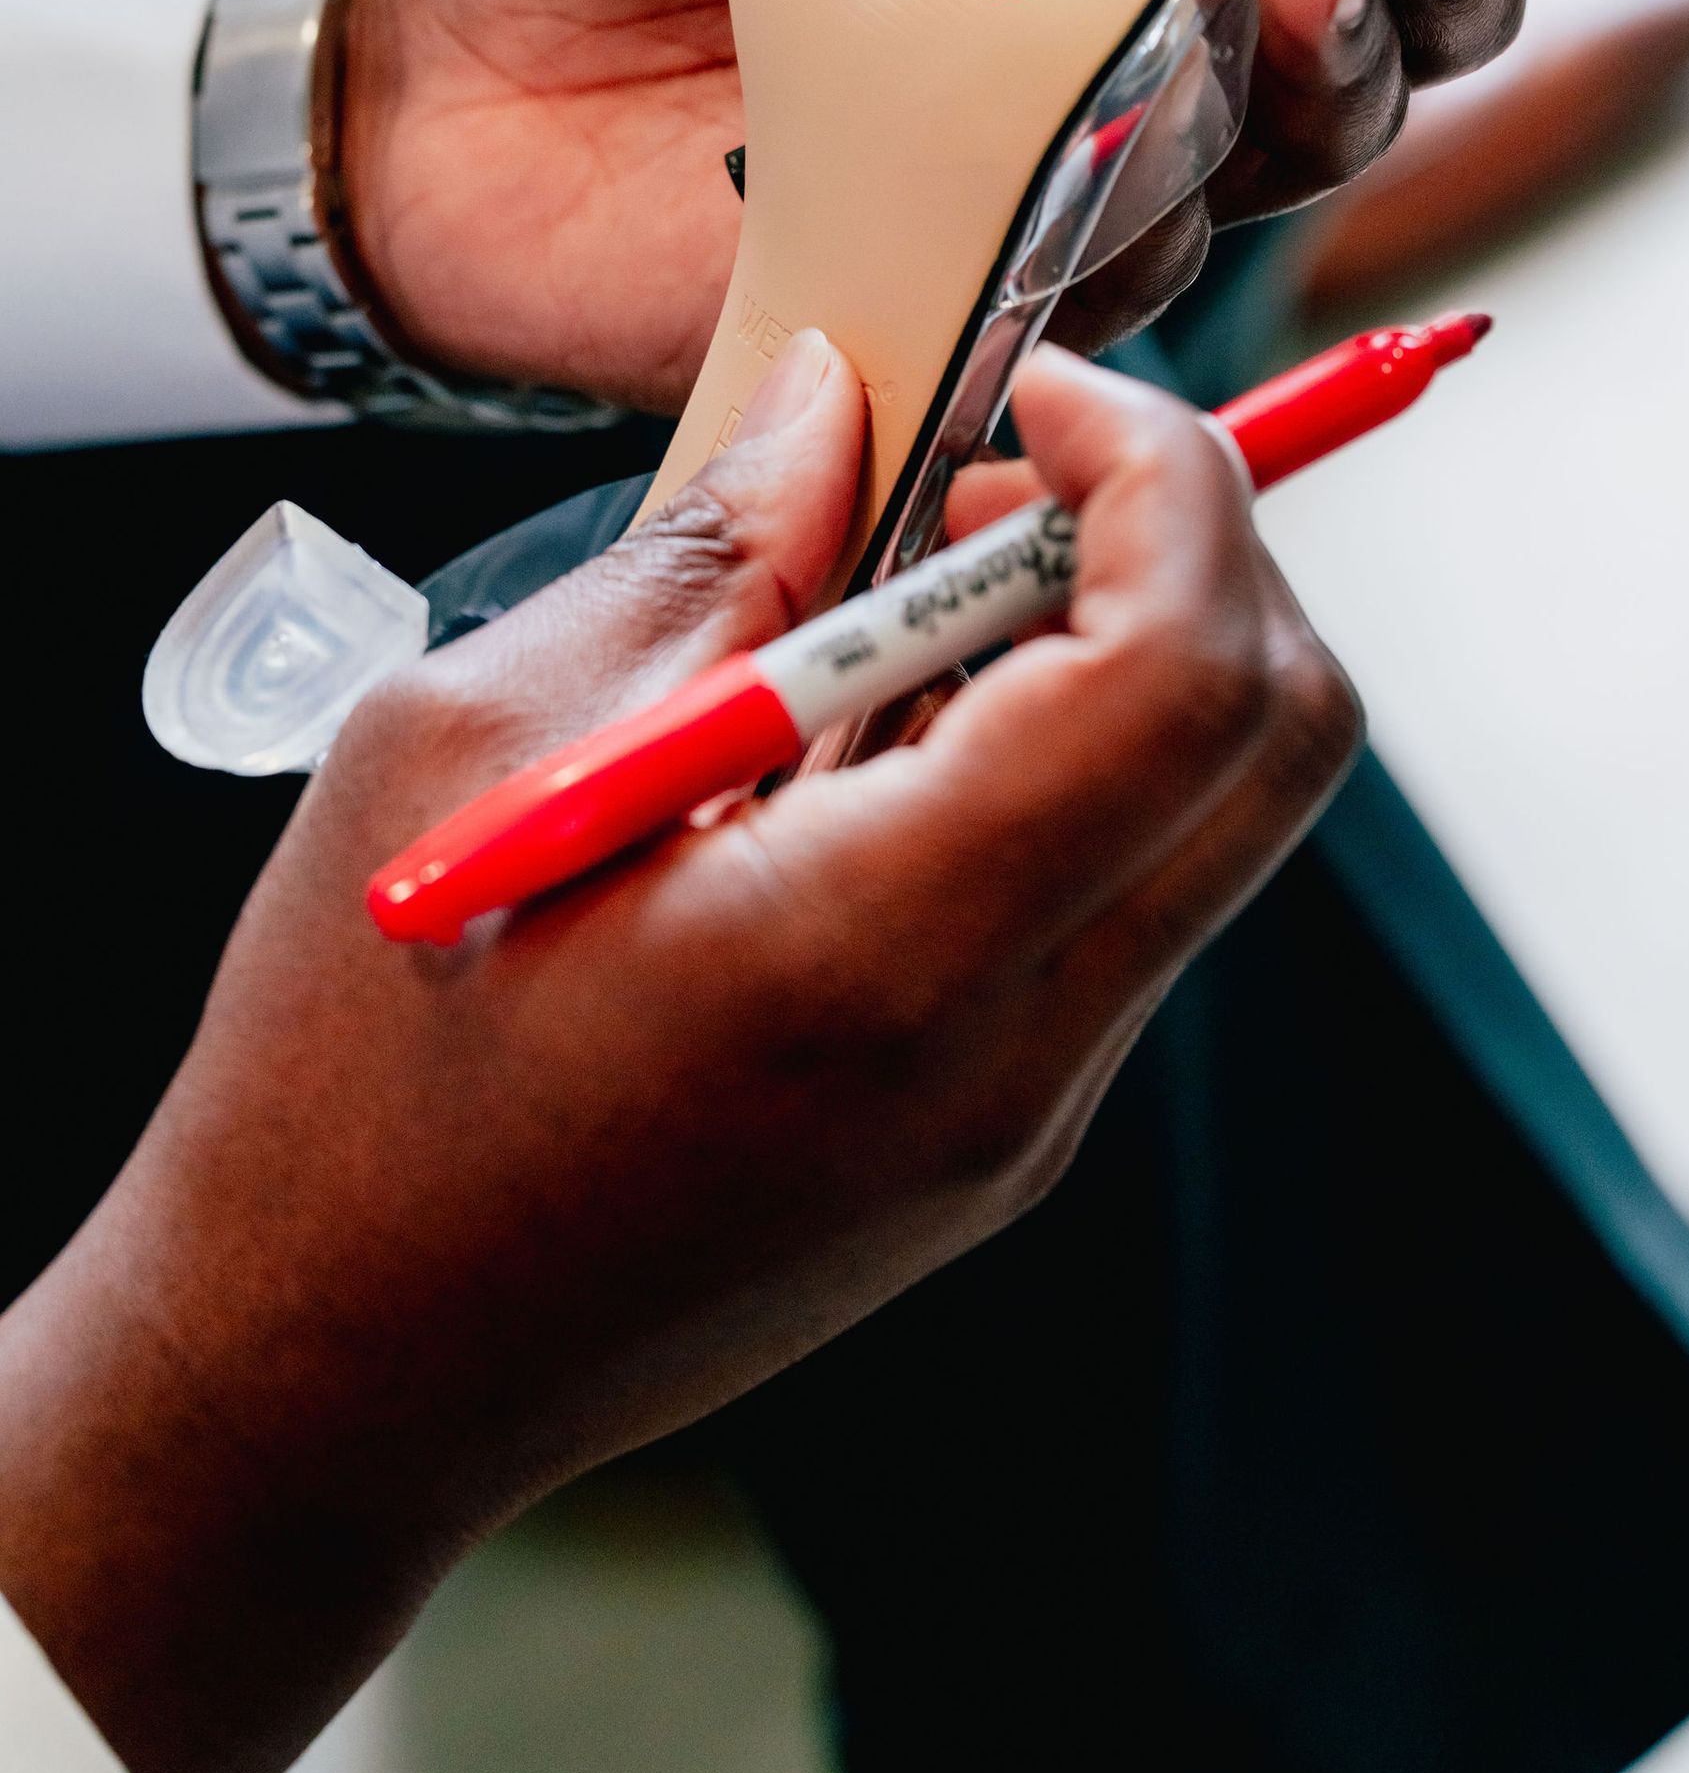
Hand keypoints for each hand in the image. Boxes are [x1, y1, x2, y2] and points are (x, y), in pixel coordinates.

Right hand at [0, 336, 1357, 1772]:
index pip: (1188, 674)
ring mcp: (1024, 1124)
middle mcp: (1011, 1058)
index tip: (1039, 385)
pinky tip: (870, 734)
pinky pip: (1115, 901)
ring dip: (1122, 645)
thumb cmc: (351, 1071)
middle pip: (1276, 739)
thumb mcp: (473, 747)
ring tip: (897, 595)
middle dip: (1188, 542)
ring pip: (1213, 816)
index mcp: (881, 952)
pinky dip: (1062, 760)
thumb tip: (838, 402)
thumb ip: (703, 559)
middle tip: (985, 476)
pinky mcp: (997, 1146)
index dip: (1169, 477)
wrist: (329, 1387)